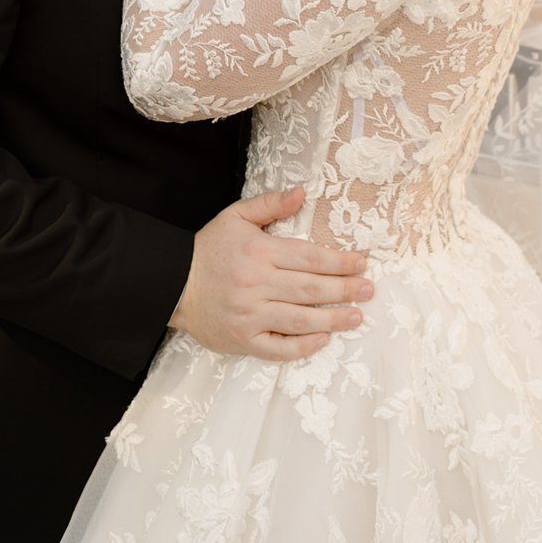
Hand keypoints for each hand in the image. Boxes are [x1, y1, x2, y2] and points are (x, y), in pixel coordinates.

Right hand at [168, 186, 372, 361]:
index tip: (362, 262)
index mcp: (259, 252)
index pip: (309, 257)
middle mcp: (257, 285)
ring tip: (356, 316)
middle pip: (310, 289)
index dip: (339, 261)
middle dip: (344, 289)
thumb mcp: (235, 216)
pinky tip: (323, 339)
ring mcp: (250, 316)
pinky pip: (279, 349)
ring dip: (333, 319)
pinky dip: (303, 347)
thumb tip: (302, 193)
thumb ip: (270, 205)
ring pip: (300, 320)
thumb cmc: (209, 249)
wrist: (172, 284)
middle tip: (369, 290)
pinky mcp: (243, 341)